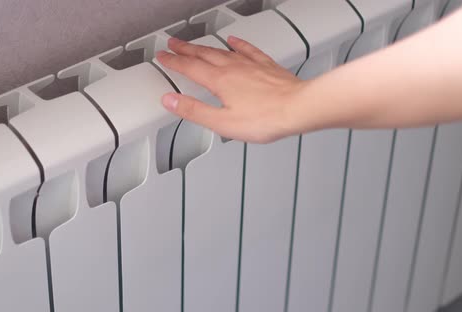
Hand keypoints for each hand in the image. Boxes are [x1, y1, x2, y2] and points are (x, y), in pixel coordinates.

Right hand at [156, 36, 306, 143]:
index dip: (173, 62)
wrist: (298, 108)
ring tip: (195, 44)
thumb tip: (170, 101)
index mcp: (219, 81)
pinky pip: (248, 49)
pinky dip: (237, 43)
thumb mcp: (222, 122)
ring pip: (222, 50)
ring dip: (205, 46)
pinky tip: (234, 40)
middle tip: (172, 44)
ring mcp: (251, 65)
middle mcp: (233, 68)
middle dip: (185, 50)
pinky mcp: (266, 66)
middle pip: (203, 55)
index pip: (189, 68)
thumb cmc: (266, 118)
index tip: (163, 57)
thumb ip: (194, 111)